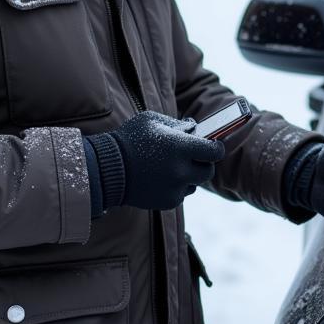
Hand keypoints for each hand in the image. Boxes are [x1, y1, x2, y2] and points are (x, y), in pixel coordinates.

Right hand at [109, 111, 225, 210]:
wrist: (108, 169)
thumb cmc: (130, 139)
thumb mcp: (152, 120)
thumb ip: (177, 124)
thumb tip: (194, 128)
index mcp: (180, 147)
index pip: (214, 151)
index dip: (215, 148)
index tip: (212, 145)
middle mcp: (180, 170)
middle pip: (208, 171)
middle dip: (203, 163)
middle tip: (193, 157)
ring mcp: (174, 189)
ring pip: (194, 184)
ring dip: (189, 176)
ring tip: (171, 167)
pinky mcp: (167, 202)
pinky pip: (181, 194)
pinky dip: (176, 187)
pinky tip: (161, 178)